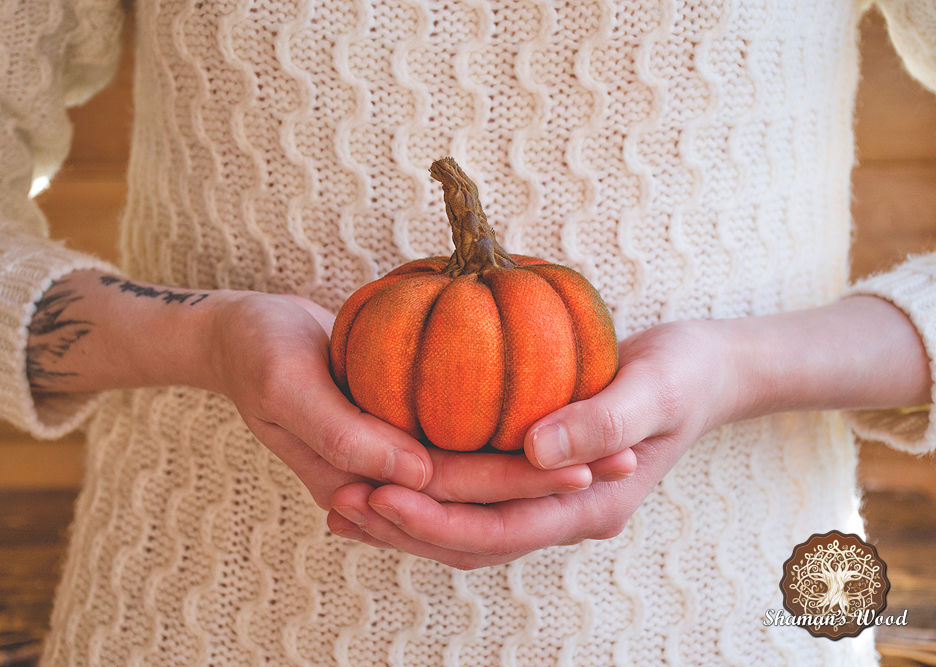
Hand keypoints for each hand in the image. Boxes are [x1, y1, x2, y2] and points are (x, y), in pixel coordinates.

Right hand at [207, 293, 606, 509]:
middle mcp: (385, 487)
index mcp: (357, 488)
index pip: (451, 498)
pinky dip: (509, 446)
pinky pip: (465, 449)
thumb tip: (418, 474)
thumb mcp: (287, 388)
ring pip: (480, 483)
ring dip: (540, 474)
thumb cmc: (257, 353)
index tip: (585, 466)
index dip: (519, 486)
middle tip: (624, 461)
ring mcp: (396, 463)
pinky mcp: (403, 435)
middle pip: (481, 499)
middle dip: (551, 488)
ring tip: (610, 450)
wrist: (239, 335)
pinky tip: (554, 425)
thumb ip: (346, 438)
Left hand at [327, 319, 733, 567]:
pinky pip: (474, 503)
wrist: (705, 375)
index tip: (379, 492)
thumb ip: (603, 421)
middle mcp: (565, 518)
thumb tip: (536, 450)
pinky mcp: (536, 483)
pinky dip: (427, 499)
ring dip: (407, 522)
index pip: (501, 529)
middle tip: (340, 503)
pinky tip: (384, 479)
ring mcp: (550, 505)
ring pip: (467, 532)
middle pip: (472, 543)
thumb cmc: (684, 374)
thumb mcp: (655, 388)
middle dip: (406, 529)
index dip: (437, 517)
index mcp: (592, 507)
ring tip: (342, 503)